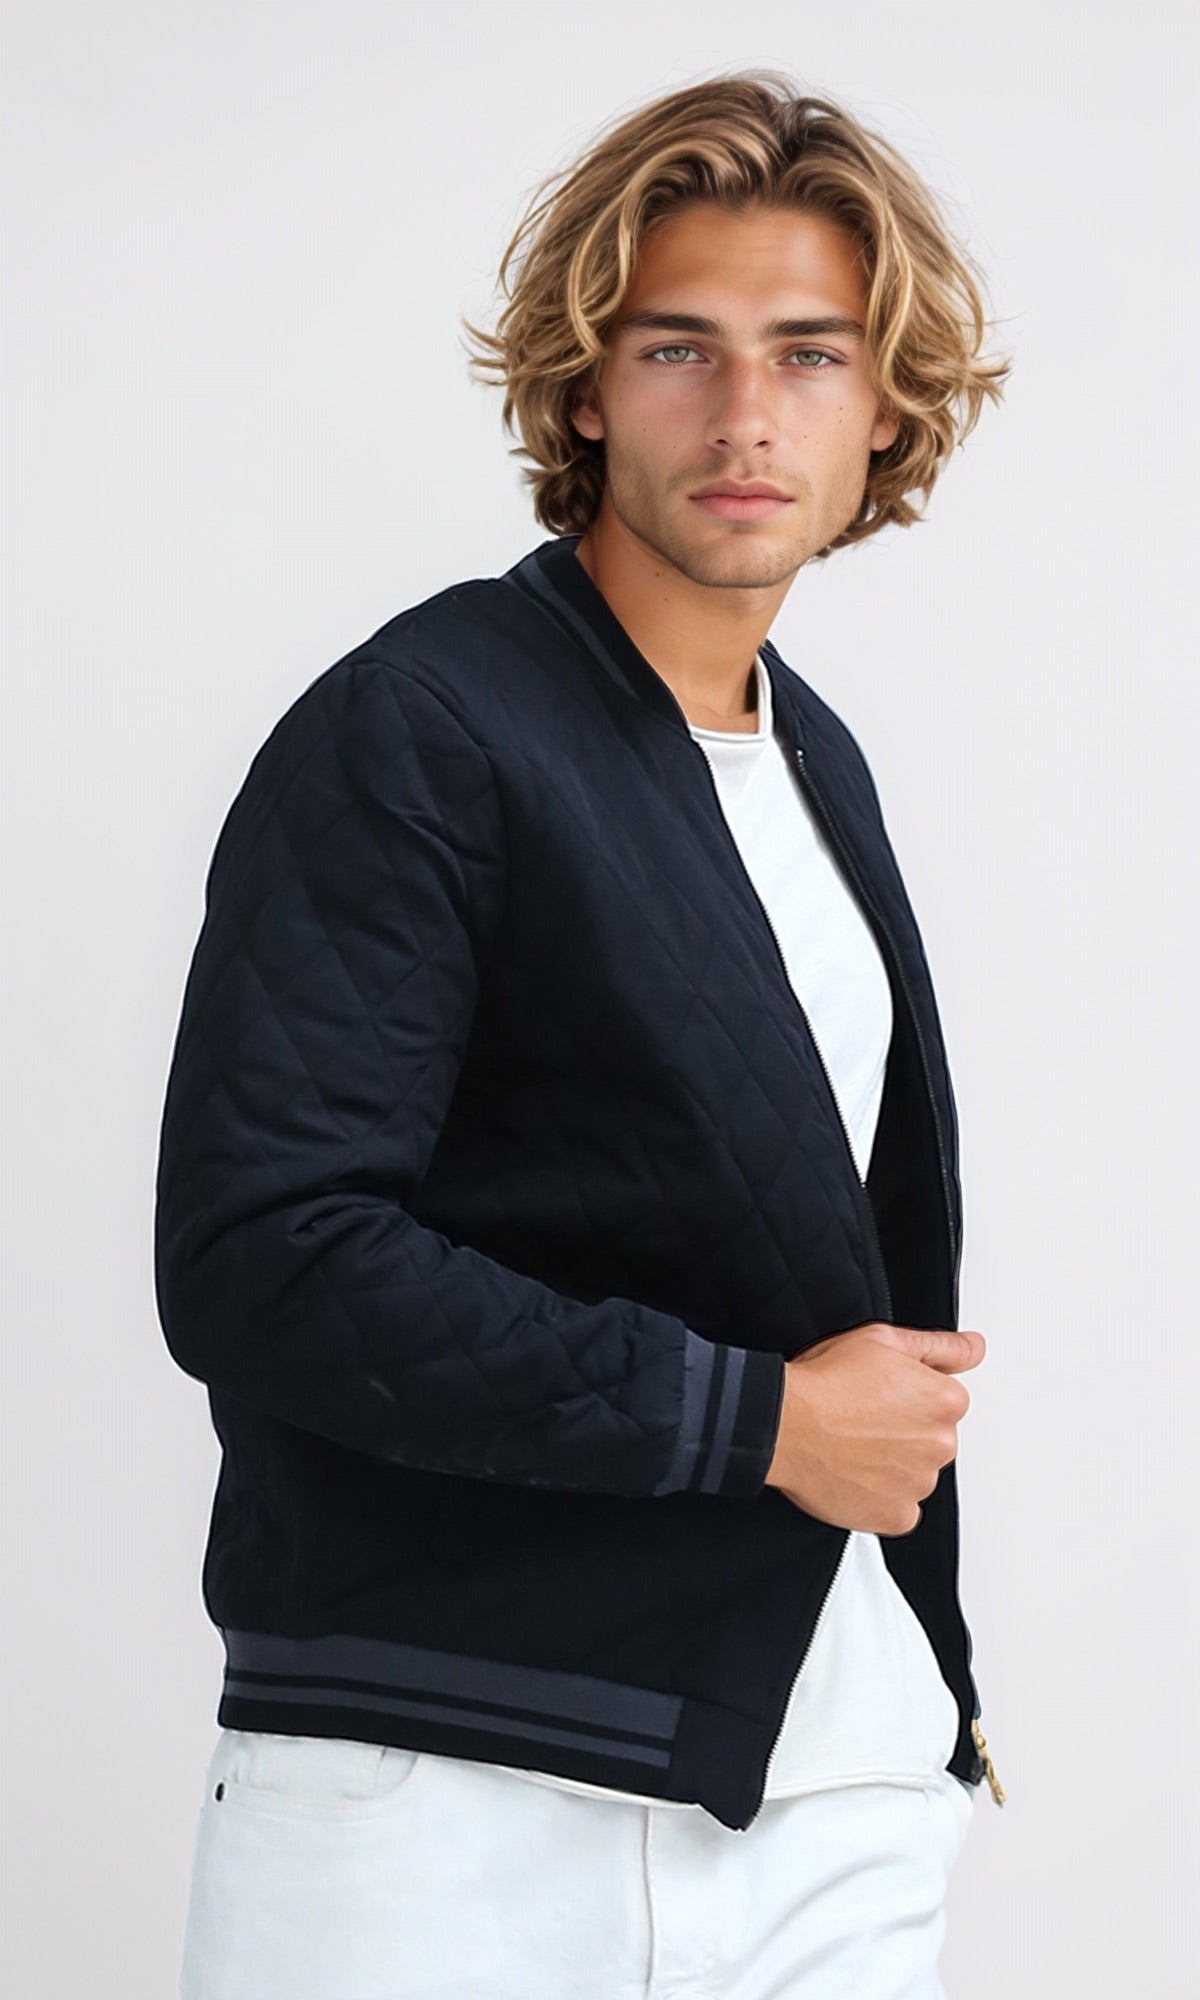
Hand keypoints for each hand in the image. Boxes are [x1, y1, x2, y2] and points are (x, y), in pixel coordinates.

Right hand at [764, 1322, 985, 1535]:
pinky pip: (899, 1510)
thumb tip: (974, 1347)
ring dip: (893, 1465)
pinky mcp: (896, 1516)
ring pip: (915, 1473)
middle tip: (862, 1419)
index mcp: (946, 1401)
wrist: (783, 1424)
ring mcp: (919, 1484)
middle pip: (932, 1438)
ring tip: (852, 1446)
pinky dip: (880, 1498)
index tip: (880, 1394)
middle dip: (905, 1431)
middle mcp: (941, 1444)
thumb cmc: (825, 1382)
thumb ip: (940, 1346)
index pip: (944, 1401)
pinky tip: (855, 1475)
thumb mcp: (883, 1340)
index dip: (909, 1395)